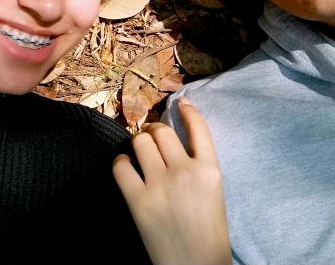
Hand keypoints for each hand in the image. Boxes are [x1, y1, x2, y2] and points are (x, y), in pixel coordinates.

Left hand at [113, 97, 230, 264]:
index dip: (188, 110)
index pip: (198, 128)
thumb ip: (199, 165)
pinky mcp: (138, 201)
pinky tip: (125, 165)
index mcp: (209, 169)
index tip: (180, 101)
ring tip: (139, 149)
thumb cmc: (208, 233)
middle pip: (162, 131)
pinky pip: (121, 167)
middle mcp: (184, 171)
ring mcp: (160, 185)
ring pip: (141, 141)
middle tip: (152, 135)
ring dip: (138, 142)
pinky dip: (121, 162)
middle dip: (155, 129)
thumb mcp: (213, 191)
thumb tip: (174, 142)